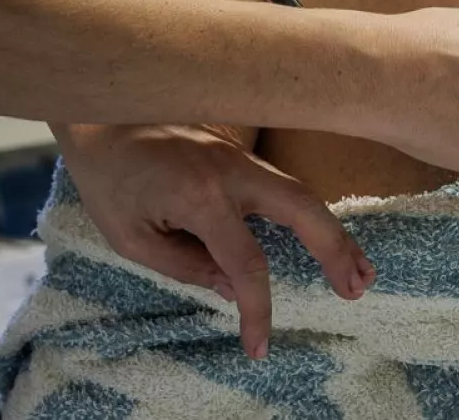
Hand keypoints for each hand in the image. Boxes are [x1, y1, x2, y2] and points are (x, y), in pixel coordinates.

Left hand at [54, 123, 372, 359]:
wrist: (99, 111)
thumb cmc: (107, 176)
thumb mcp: (131, 238)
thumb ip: (186, 266)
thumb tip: (232, 286)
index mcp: (201, 198)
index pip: (246, 264)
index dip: (258, 310)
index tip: (259, 347)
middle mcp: (231, 171)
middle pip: (302, 209)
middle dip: (335, 251)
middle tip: (357, 290)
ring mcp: (237, 156)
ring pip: (299, 192)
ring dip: (332, 231)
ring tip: (358, 270)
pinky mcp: (236, 152)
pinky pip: (279, 185)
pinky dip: (307, 213)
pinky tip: (320, 235)